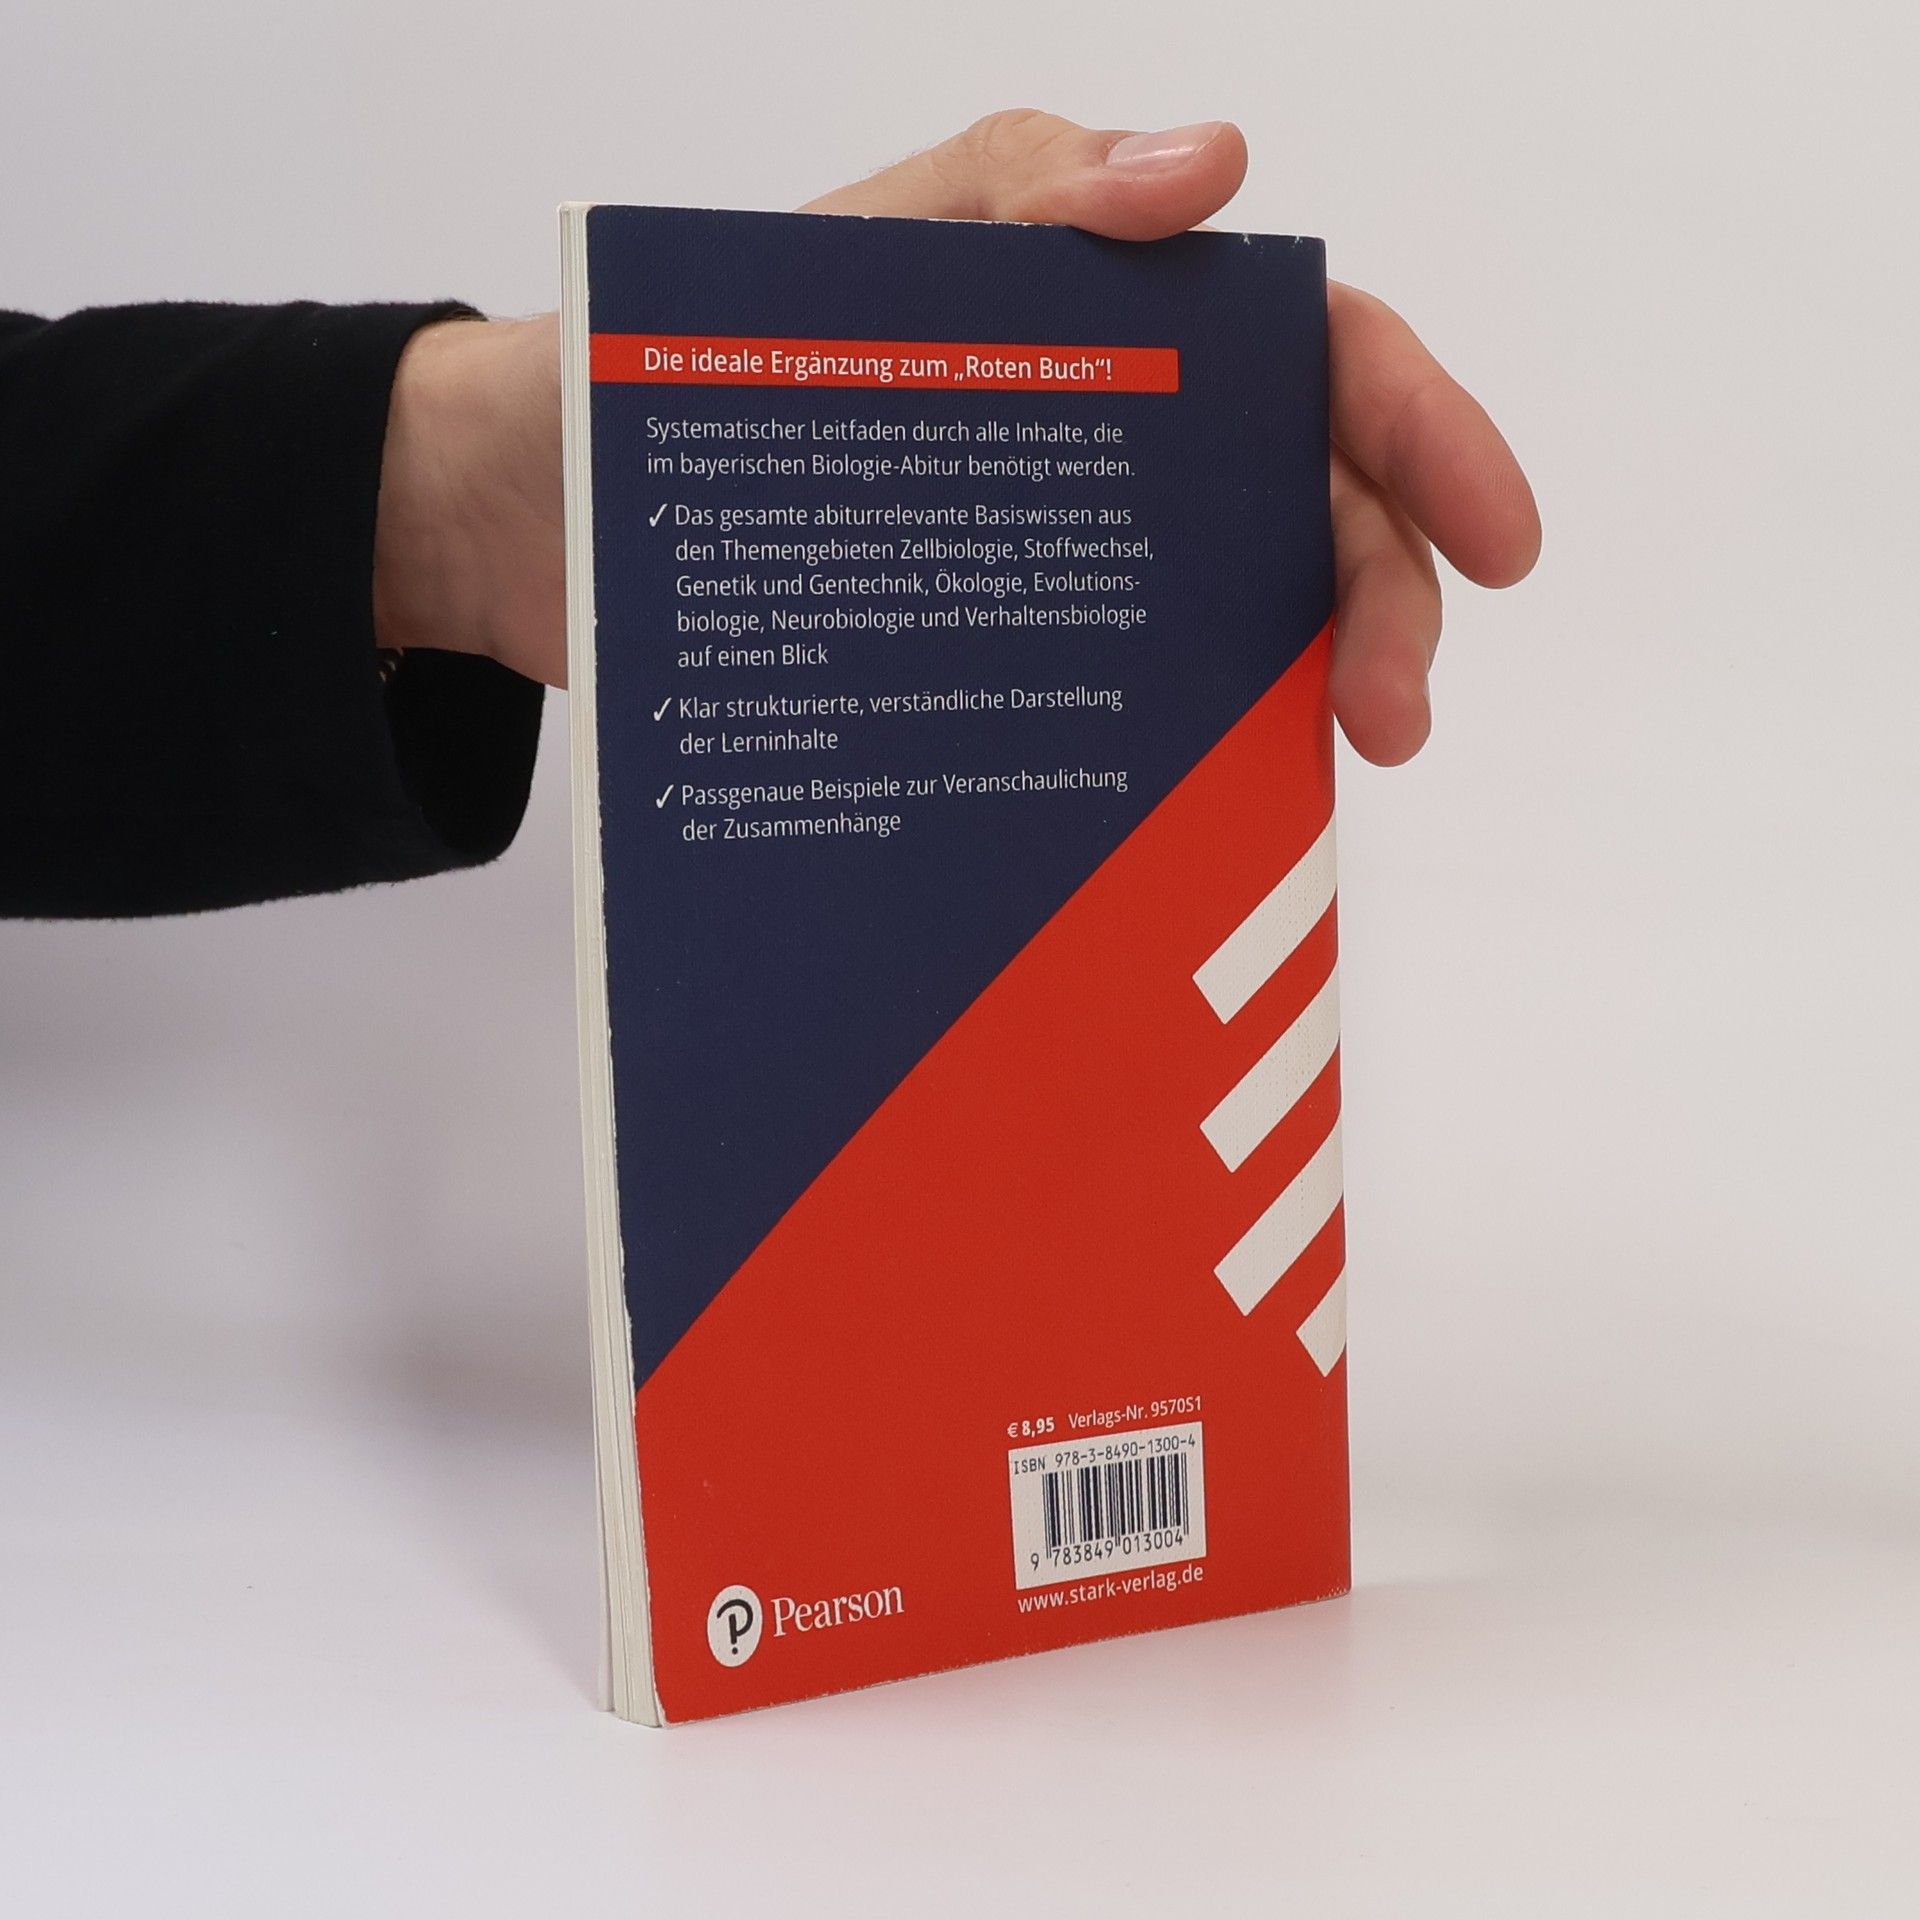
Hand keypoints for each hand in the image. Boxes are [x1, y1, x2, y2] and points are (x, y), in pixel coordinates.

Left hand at [376, 110, 1538, 765]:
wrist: (526, 523)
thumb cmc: (663, 373)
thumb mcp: (836, 260)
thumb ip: (1007, 199)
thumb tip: (1209, 169)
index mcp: (1090, 325)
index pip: (1305, 356)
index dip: (1424, 432)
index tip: (1498, 542)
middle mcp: (1095, 446)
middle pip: (1297, 500)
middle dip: (1381, 593)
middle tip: (1392, 717)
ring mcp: (1051, 562)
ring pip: (1231, 605)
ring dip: (1308, 676)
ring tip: (1325, 763)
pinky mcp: (992, 661)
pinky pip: (1124, 692)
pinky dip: (1192, 738)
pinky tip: (1216, 794)